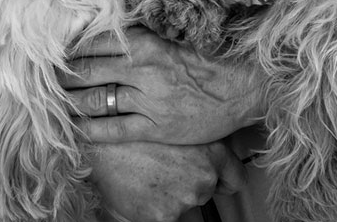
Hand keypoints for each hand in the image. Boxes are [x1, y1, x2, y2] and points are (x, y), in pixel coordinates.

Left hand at [60, 27, 263, 143]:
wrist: (243, 85)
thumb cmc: (208, 56)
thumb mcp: (172, 36)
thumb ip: (140, 34)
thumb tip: (105, 31)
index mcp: (146, 40)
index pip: (93, 42)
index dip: (69, 50)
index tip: (53, 54)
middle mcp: (143, 67)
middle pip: (87, 70)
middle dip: (61, 76)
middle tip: (44, 80)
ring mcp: (148, 99)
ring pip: (95, 99)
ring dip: (70, 101)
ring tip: (53, 104)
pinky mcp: (156, 126)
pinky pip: (112, 129)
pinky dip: (88, 129)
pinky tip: (73, 129)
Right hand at [89, 140, 246, 221]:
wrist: (100, 144)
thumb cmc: (136, 129)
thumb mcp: (175, 124)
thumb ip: (199, 138)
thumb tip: (212, 149)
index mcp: (211, 152)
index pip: (236, 177)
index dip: (226, 178)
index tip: (219, 179)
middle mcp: (203, 178)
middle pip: (207, 189)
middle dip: (190, 180)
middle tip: (167, 165)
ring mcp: (184, 199)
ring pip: (185, 202)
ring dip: (172, 192)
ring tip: (150, 171)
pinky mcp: (163, 217)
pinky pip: (166, 215)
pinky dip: (155, 205)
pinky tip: (142, 185)